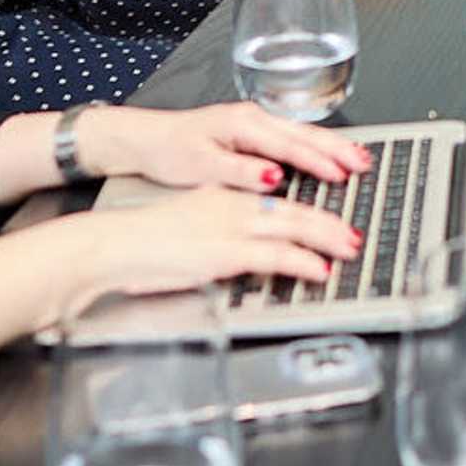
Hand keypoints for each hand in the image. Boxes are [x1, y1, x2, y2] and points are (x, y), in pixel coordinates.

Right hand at [69, 187, 360, 301]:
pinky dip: (304, 262)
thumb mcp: (188, 225)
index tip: (332, 214)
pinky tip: (320, 270)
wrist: (113, 244)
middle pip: (296, 208)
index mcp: (223, 195)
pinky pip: (277, 255)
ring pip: (295, 226)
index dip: (310, 206)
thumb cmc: (141, 241)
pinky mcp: (226, 252)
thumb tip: (239, 245)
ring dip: (328, 237)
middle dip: (330, 221)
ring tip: (349, 247)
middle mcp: (232, 205)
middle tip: (353, 232)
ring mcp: (231, 227)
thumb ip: (217, 229)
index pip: (278, 196)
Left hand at [89, 102, 366, 195]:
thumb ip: (240, 171)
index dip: (318, 161)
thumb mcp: (201, 165)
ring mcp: (254, 122)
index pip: (289, 145)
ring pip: (302, 132)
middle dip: (337, 148)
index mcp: (242, 124)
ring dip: (331, 145)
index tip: (341, 174)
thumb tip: (273, 176)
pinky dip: (314, 145)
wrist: (145, 140)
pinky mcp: (251, 131)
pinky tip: (327, 153)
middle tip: (364, 163)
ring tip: (358, 157)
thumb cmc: (169, 151)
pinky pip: (292, 136)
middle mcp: (252, 118)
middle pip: (304, 133)